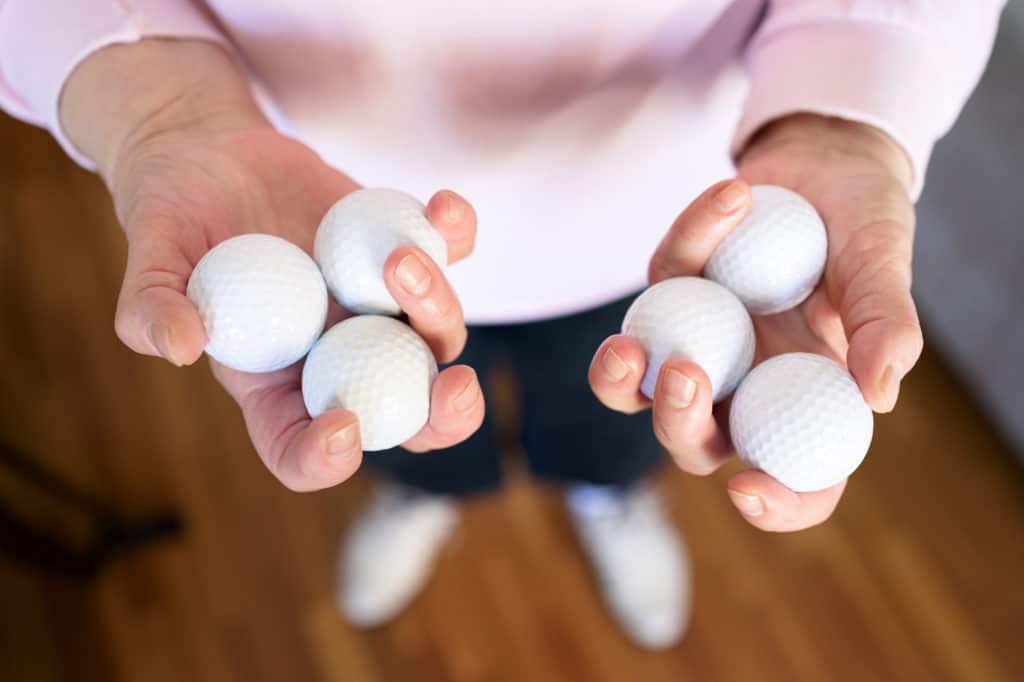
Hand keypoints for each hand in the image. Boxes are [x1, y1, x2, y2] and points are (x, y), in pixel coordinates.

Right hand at [62, 40, 484, 490]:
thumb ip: (150, 305)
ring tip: (400, 257)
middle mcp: (337, 356)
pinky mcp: (398, 252)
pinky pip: (448, 253)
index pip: (301, 448)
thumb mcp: (148, 257)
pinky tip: (443, 207)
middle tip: (456, 386)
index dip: (326, 457)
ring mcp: (376, 309)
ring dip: (437, 304)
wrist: (212, 156)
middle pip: (407, 412)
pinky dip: (457, 235)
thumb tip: (179, 346)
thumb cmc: (174, 218)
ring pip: (437, 334)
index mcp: (273, 383)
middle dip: (446, 417)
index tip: (341, 424)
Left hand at [590, 114, 921, 530]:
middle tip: (684, 374)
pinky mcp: (668, 294)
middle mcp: (745, 385)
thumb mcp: (884, 268)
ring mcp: (698, 342)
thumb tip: (877, 396)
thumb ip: (884, 326)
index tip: (748, 492)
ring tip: (625, 346)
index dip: (776, 504)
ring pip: (641, 388)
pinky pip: (660, 280)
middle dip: (676, 424)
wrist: (827, 166)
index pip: (797, 480)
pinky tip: (732, 197)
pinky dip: (689, 239)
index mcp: (806, 400)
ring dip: (620, 379)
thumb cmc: (866, 227)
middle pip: (694, 441)